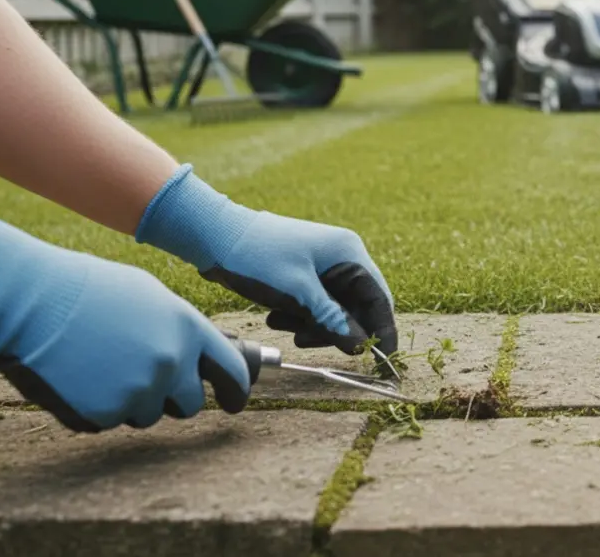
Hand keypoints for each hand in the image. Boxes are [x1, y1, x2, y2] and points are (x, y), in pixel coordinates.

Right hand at [0, 203, 251, 431]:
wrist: (32, 302)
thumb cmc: (87, 290)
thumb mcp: (150, 296)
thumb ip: (180, 329)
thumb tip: (197, 355)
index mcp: (188, 330)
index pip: (231, 371)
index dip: (236, 391)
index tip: (234, 401)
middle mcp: (171, 364)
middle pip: (190, 404)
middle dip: (173, 398)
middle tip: (146, 380)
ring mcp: (137, 392)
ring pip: (147, 414)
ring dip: (132, 400)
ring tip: (102, 367)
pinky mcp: (104, 414)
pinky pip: (110, 421)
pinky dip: (99, 406)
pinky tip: (81, 378)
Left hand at [135, 165, 397, 363]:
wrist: (215, 236)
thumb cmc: (258, 257)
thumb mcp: (296, 292)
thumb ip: (332, 319)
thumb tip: (360, 346)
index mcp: (348, 253)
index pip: (379, 299)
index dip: (382, 332)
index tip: (383, 362)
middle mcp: (342, 259)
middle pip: (357, 308)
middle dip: (336, 330)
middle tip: (308, 342)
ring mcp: (324, 267)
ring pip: (334, 311)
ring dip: (313, 326)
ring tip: (283, 326)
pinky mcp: (306, 276)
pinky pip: (315, 306)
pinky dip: (300, 317)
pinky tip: (276, 316)